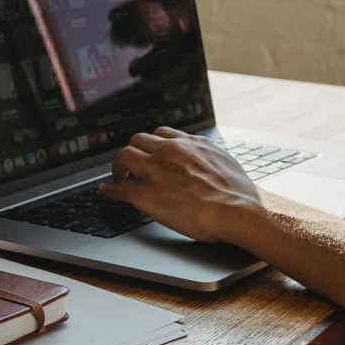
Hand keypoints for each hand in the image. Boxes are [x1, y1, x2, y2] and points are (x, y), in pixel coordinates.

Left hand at [96, 127, 262, 243]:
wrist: (235, 210)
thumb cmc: (237, 192)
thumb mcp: (226, 161)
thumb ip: (209, 156)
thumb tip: (209, 159)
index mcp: (191, 144)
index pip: (162, 133)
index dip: (153, 144)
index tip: (151, 151)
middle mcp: (170, 152)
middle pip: (138, 140)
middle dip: (134, 152)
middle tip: (132, 165)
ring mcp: (155, 172)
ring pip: (123, 157)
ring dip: (119, 167)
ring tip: (119, 177)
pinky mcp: (145, 195)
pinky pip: (118, 188)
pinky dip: (109, 190)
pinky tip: (106, 192)